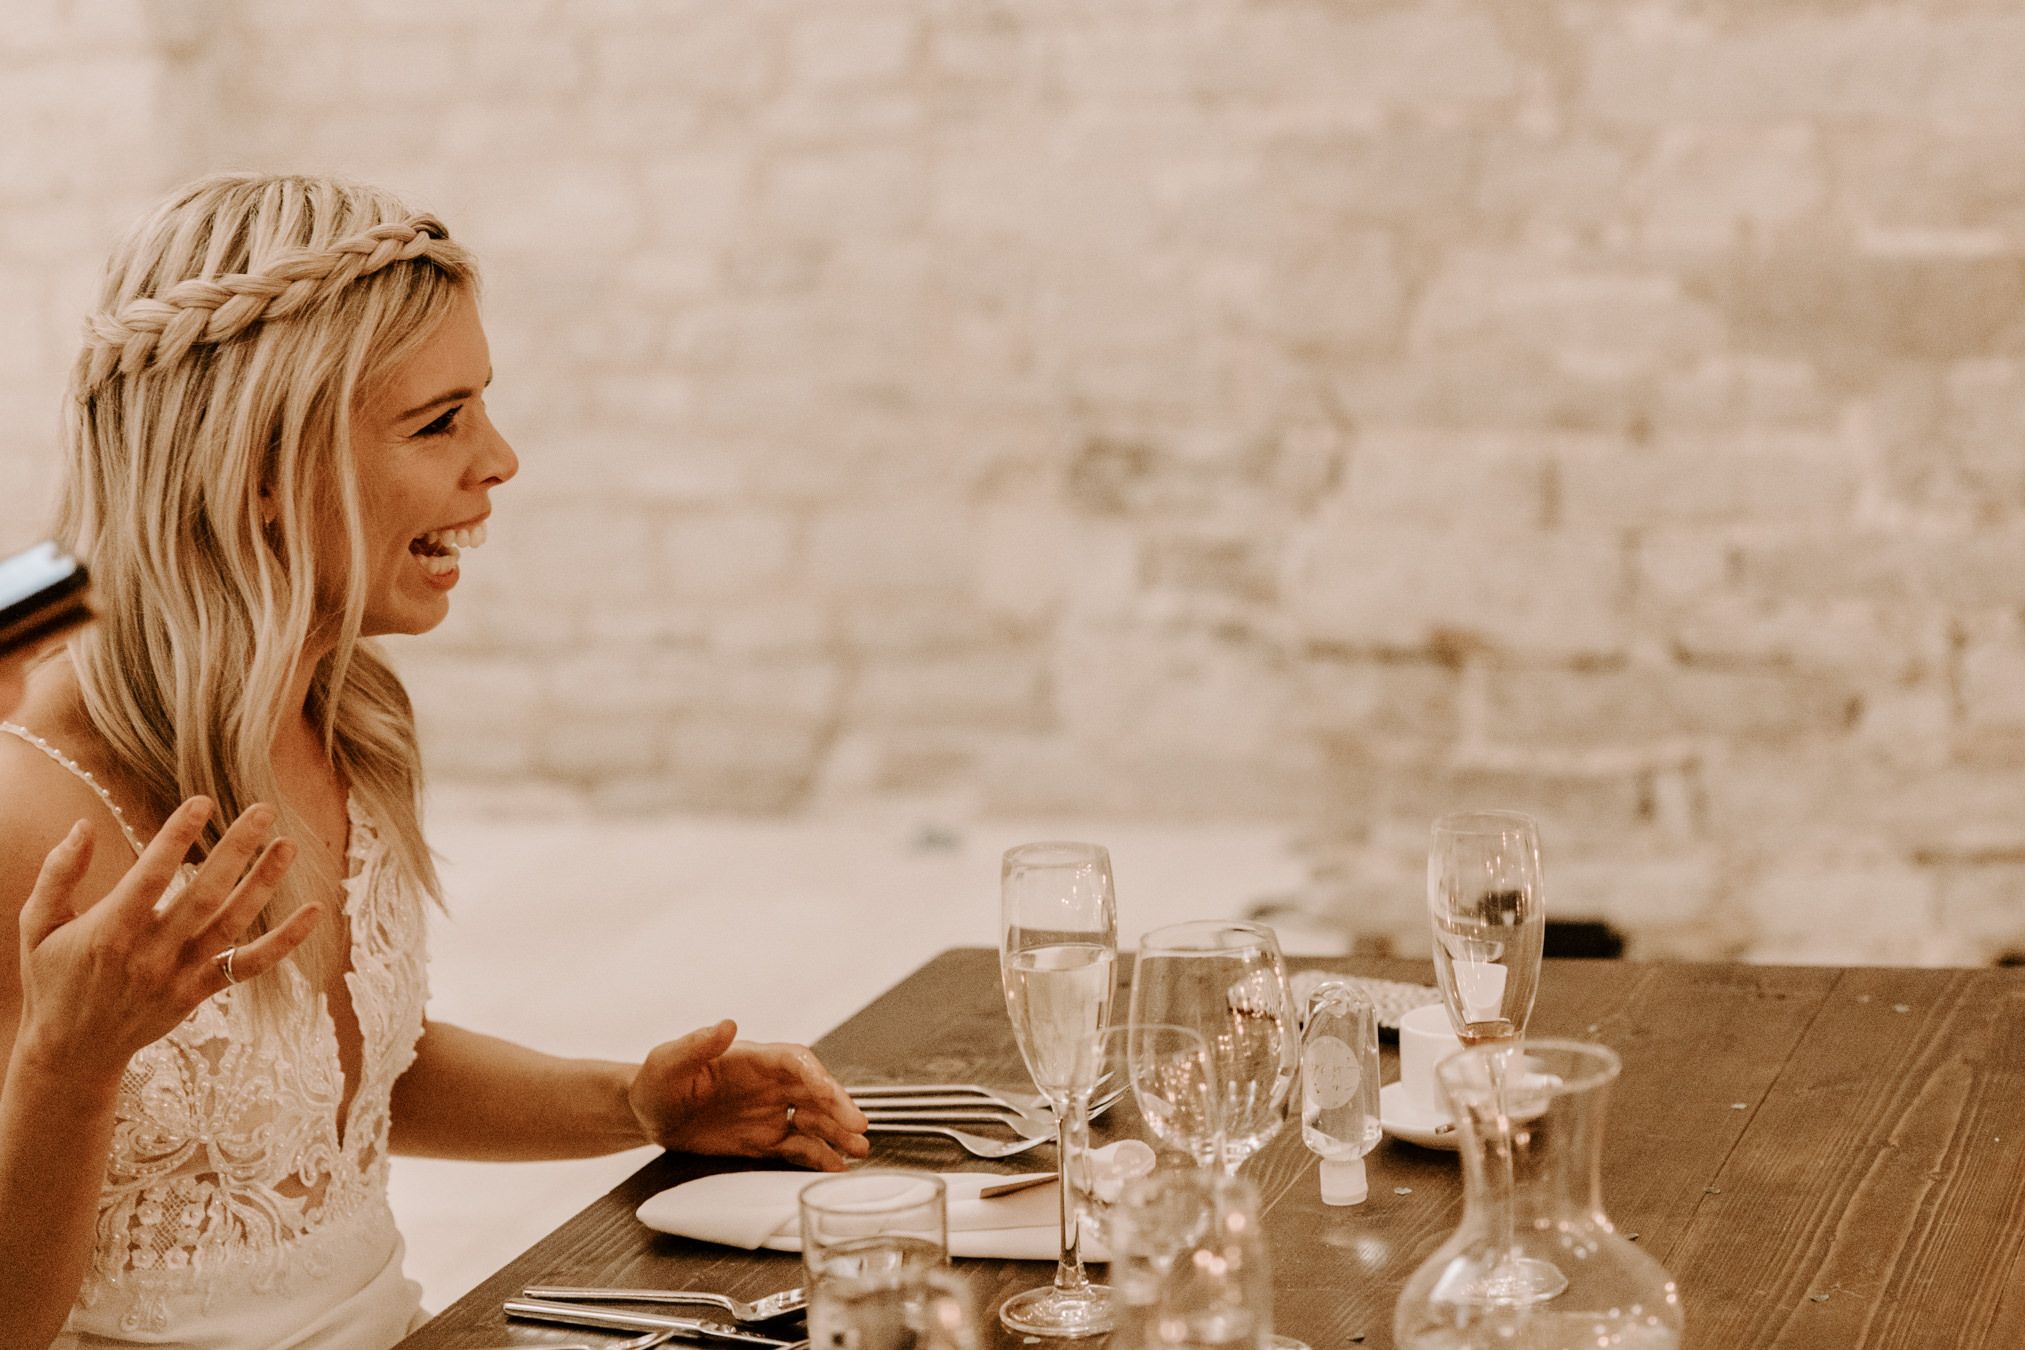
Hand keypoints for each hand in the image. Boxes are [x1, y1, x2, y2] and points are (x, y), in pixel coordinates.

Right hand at [13, 797, 315, 1080]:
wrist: (71, 1051)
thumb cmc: (54, 979)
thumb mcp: (38, 926)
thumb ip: (59, 874)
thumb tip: (82, 826)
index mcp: (109, 931)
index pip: (149, 877)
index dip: (176, 838)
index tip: (201, 802)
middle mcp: (149, 953)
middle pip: (202, 895)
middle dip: (234, 851)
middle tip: (264, 810)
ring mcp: (178, 975)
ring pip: (231, 925)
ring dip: (264, 884)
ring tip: (289, 845)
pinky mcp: (198, 993)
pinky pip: (249, 966)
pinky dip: (285, 941)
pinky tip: (314, 912)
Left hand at [628, 1020, 870, 1171]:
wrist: (648, 1115)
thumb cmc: (657, 1081)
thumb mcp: (670, 1061)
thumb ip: (698, 1044)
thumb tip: (727, 1025)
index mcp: (753, 1060)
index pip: (796, 1062)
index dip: (818, 1077)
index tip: (832, 1095)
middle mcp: (769, 1085)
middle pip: (815, 1092)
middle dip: (839, 1109)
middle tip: (859, 1128)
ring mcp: (769, 1113)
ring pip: (813, 1121)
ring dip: (837, 1133)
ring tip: (860, 1150)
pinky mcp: (764, 1140)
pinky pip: (797, 1148)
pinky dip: (817, 1157)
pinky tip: (835, 1167)